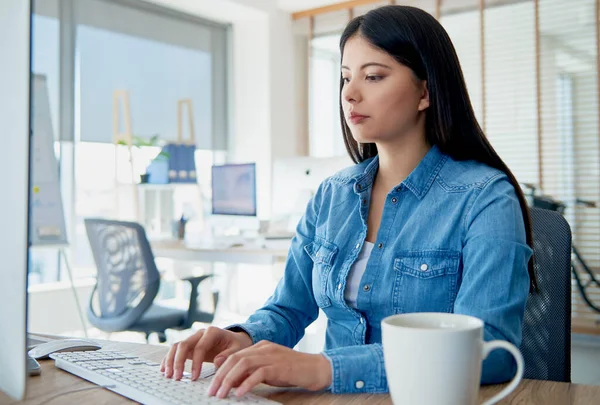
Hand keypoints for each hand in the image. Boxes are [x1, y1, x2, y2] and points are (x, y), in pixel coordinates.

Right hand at [160, 326, 252, 380]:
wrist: (236, 340)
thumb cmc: (237, 344)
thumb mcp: (238, 349)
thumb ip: (229, 355)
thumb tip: (217, 362)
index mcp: (212, 332)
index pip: (200, 347)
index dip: (195, 363)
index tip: (194, 377)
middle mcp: (200, 333)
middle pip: (183, 344)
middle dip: (178, 362)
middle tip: (176, 377)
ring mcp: (194, 339)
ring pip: (176, 346)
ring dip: (170, 360)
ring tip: (168, 375)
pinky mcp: (190, 346)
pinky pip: (176, 351)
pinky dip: (169, 359)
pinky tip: (165, 369)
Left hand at [207, 340, 331, 398]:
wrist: (316, 368)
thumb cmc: (293, 371)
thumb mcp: (269, 371)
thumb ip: (252, 372)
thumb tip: (233, 382)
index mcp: (260, 347)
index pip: (234, 356)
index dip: (221, 371)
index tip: (213, 385)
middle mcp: (264, 348)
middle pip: (235, 359)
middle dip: (220, 376)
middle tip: (212, 392)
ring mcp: (271, 355)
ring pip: (243, 364)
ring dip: (229, 380)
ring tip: (221, 394)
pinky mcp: (279, 366)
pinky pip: (258, 373)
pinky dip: (247, 383)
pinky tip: (240, 393)